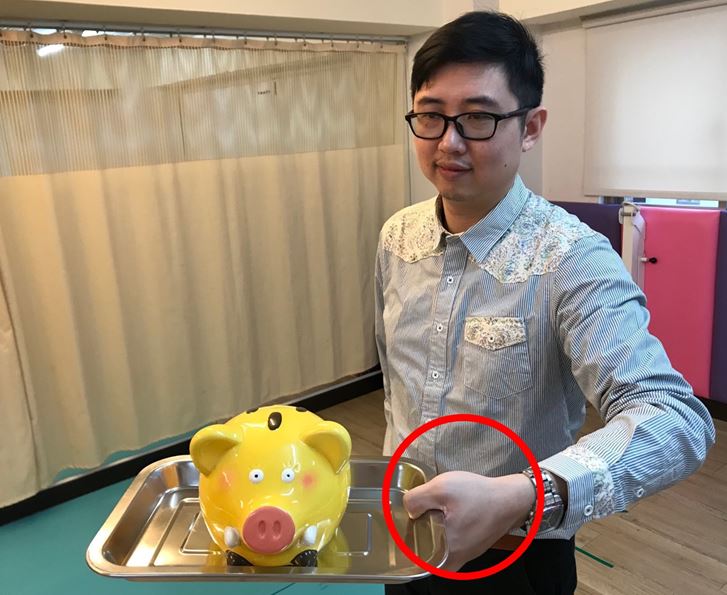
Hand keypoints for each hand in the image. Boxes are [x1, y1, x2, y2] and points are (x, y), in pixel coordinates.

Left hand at [403, 471, 534, 570]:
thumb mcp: (441, 489)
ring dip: (434, 527)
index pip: (412, 551)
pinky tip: (451, 511)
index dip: (407, 531)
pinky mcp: (471, 546)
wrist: (511, 499)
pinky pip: (450, 540)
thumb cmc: (479, 496)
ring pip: (437, 544)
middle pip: (424, 548)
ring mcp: (464, 555)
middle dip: (420, 529)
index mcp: (444, 553)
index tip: (408, 517)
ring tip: (438, 508)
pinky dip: (447, 527)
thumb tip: (408, 509)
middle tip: (423, 510)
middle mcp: (454, 561)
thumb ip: (416, 499)